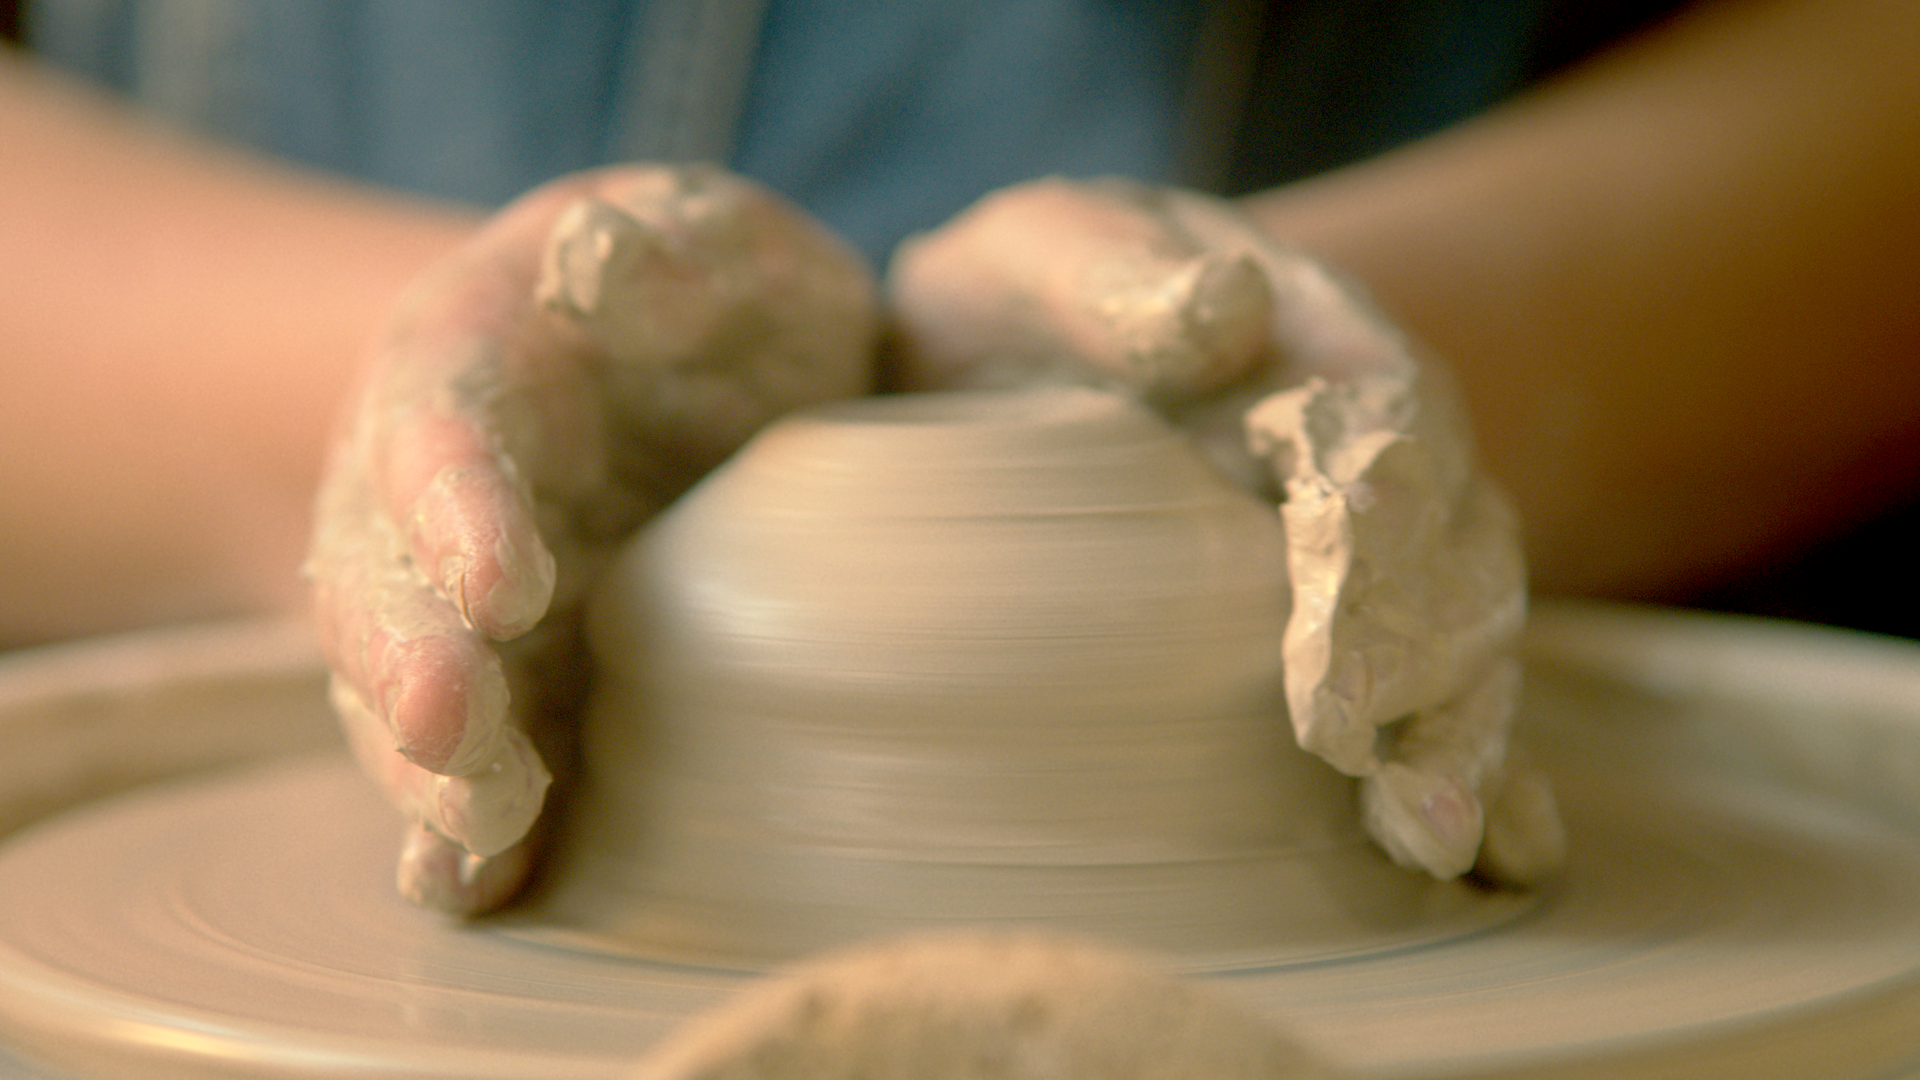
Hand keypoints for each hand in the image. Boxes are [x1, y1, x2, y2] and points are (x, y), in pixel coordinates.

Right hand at [307, 165, 878, 913]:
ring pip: (404, 700)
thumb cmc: (702, 303)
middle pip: (389, 587)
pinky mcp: (511, 701)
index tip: (506, 579)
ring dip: (430, 773)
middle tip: (456, 729)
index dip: (461, 508)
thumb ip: (664, 244)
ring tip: (477, 836)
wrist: (679, 395)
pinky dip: (458, 842)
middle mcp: (431, 504)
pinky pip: (459, 776)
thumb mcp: (704, 239)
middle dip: (412, 663)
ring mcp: (457, 615)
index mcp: (469, 365)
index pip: (442, 434)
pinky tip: (470, 892)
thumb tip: (602, 261)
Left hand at [887, 177, 1562, 883]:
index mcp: (1317, 346)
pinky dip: (1480, 769)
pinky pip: (1438, 694)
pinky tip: (1498, 855)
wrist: (1005, 358)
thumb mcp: (1039, 256)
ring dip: (1458, 736)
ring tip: (1431, 835)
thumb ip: (1119, 282)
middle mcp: (1379, 451)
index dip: (1372, 543)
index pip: (1382, 439)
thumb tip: (1226, 303)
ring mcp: (1379, 548)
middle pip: (1450, 552)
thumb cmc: (1019, 307)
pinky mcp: (1351, 630)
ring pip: (1466, 638)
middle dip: (1421, 665)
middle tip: (1373, 771)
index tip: (1329, 654)